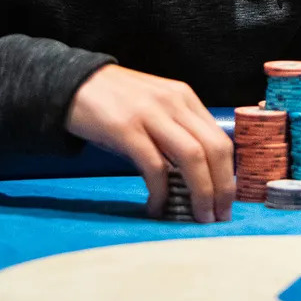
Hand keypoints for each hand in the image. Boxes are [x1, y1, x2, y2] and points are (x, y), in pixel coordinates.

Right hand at [66, 66, 234, 222]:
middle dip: (221, 188)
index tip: (227, 202)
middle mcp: (174, 103)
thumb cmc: (114, 101)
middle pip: (214, 149)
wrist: (70, 83)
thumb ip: (176, 130)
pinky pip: (154, 166)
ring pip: (192, 157)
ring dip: (201, 193)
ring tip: (199, 217)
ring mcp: (150, 114)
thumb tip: (197, 173)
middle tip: (219, 217)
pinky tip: (157, 207)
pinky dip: (161, 192)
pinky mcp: (125, 129)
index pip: (221, 139)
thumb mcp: (154, 106)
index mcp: (184, 98)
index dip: (229, 175)